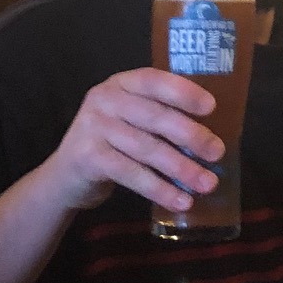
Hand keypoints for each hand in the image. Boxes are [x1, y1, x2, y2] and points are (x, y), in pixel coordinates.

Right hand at [39, 68, 222, 216]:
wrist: (65, 175)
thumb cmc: (112, 143)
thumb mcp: (131, 120)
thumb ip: (160, 118)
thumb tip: (210, 137)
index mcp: (121, 84)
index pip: (154, 80)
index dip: (183, 92)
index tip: (211, 107)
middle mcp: (105, 99)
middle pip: (154, 116)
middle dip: (190, 135)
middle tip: (217, 153)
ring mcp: (93, 127)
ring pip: (146, 148)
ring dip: (181, 168)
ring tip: (207, 184)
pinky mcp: (88, 157)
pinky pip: (132, 173)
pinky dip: (160, 189)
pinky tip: (181, 201)